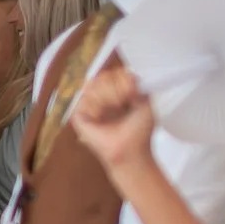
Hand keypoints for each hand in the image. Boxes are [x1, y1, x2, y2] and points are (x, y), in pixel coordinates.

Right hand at [69, 59, 158, 176]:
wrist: (129, 151)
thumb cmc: (138, 131)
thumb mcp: (145, 103)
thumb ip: (138, 86)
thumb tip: (129, 75)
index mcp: (118, 91)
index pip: (115, 73)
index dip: (123, 80)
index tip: (132, 94)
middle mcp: (102, 95)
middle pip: (103, 76)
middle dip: (115, 89)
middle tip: (121, 105)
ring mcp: (89, 104)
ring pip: (92, 85)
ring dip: (106, 97)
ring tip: (111, 111)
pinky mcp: (79, 114)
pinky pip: (84, 99)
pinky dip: (95, 108)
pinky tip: (99, 118)